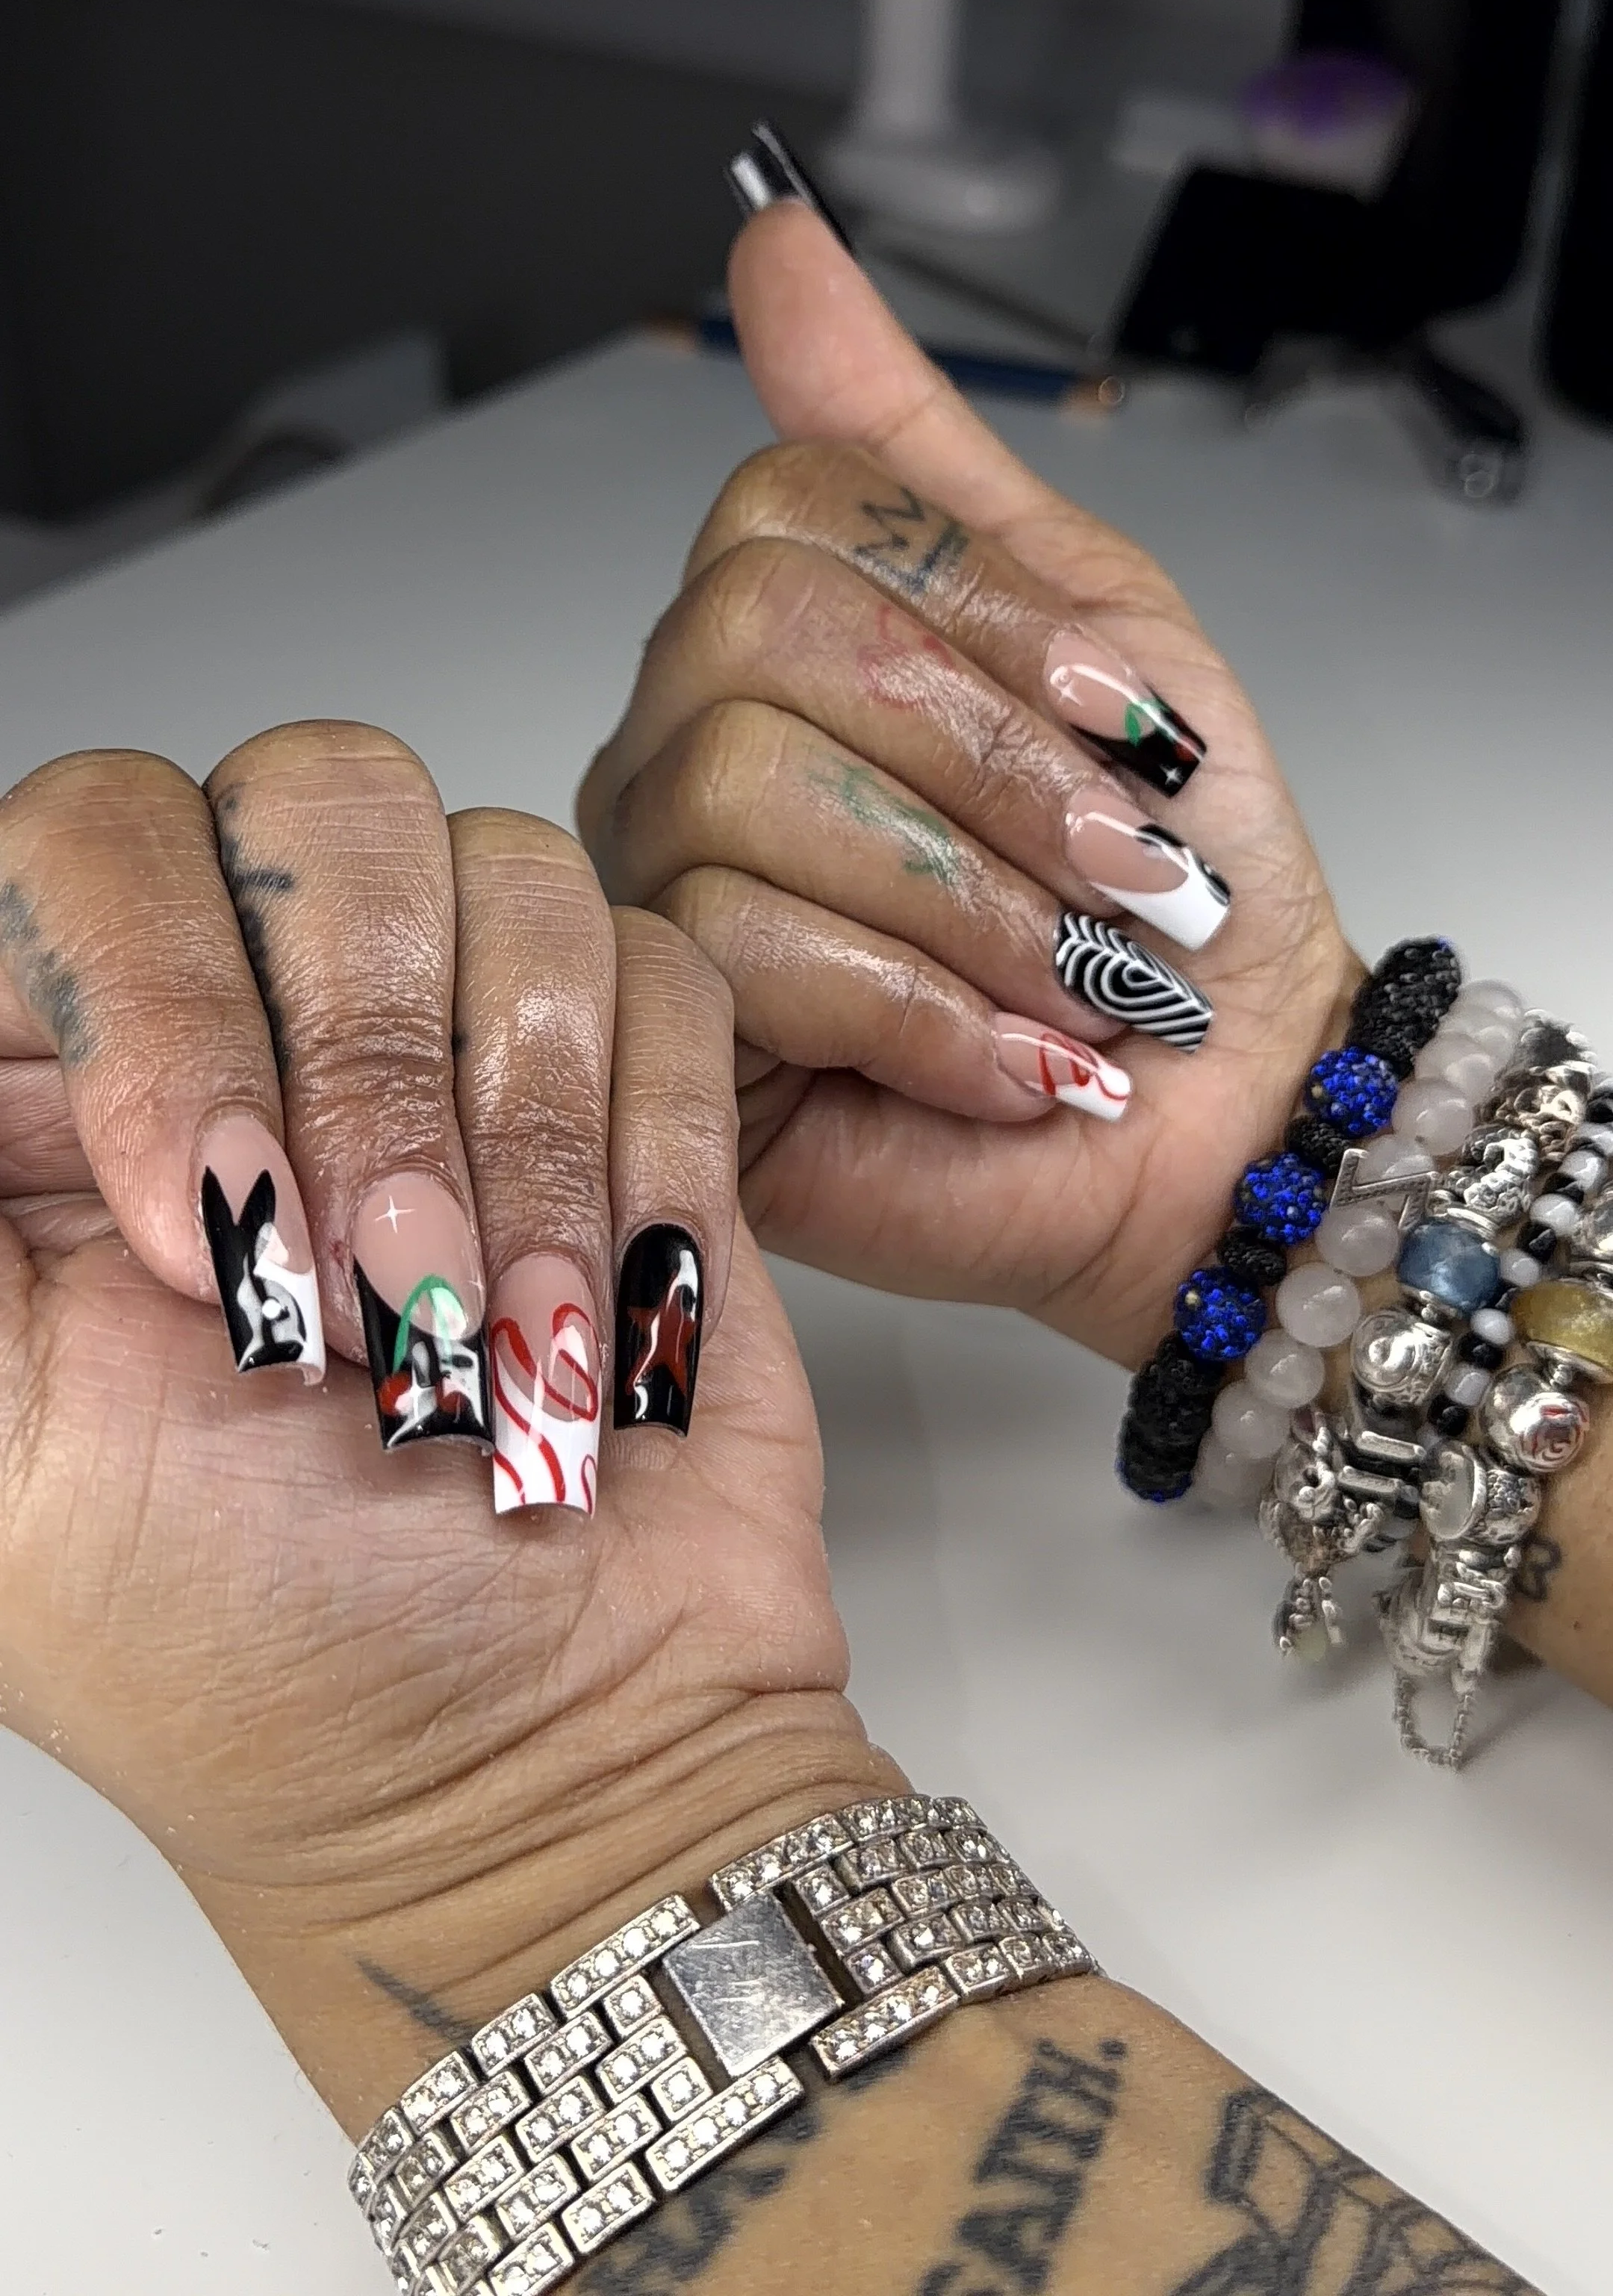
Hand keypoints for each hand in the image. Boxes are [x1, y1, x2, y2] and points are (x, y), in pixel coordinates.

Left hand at [0, 723, 891, 2131]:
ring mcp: (451, 1032)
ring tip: (480, 1331)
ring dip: (511, 1126)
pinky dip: (637, 1142)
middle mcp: (257, 1023)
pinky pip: (655, 962)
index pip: (85, 850)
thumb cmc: (263, 1657)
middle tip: (361, 1290)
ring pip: (498, 865)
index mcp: (64, 1088)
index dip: (155, 994)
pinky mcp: (624, 1072)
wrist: (548, 1756)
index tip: (205, 1218)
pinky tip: (588, 1297)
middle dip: (363, 1060)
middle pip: (315, 800)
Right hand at [581, 204, 1359, 1364]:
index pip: (786, 509)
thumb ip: (918, 446)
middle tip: (1121, 863)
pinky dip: (931, 1009)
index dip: (976, 605)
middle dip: (990, 757)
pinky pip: (745, 948)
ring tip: (1078, 981)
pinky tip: (1011, 1059)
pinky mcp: (682, 1036)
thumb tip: (778, 241)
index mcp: (776, 632)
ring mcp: (664, 888)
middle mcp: (684, 744)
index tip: (1119, 709)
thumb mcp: (1090, 616)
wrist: (1226, 1107)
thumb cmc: (1174, 880)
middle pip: (757, 634)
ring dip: (975, 896)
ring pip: (745, 790)